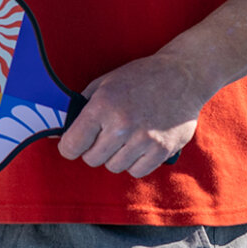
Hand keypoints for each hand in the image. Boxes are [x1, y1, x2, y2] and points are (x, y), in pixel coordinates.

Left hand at [57, 53, 207, 176]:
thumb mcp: (105, 82)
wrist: (182, 76)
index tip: (72, 146)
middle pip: (92, 159)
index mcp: (102, 105)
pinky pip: (137, 172)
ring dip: (115, 157)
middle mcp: (121, 125)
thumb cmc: (140, 77)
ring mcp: (143, 139)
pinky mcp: (162, 150)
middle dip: (93, 150)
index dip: (69, 148)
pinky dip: (134, 163)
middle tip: (103, 137)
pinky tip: (137, 147)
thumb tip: (64, 129)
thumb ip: (83, 106)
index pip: (72, 144)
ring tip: (124, 139)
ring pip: (114, 167)